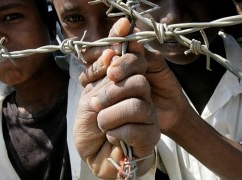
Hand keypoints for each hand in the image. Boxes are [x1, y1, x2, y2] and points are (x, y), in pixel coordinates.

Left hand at [74, 38, 159, 178]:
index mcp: (125, 84)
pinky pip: (137, 126)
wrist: (96, 157)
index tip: (122, 25)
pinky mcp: (151, 135)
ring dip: (110, 116)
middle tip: (97, 104)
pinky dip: (117, 133)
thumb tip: (109, 55)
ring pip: (137, 103)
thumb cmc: (92, 128)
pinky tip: (115, 138)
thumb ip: (102, 78)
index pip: (130, 59)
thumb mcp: (89, 99)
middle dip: (112, 90)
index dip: (125, 42)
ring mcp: (148, 114)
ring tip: (103, 126)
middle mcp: (140, 95)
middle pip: (137, 78)